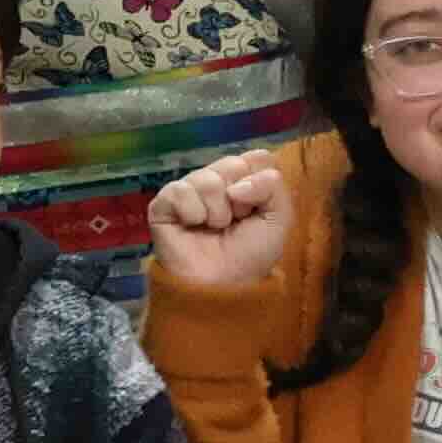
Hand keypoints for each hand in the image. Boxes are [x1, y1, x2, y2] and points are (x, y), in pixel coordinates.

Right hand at [147, 151, 295, 293]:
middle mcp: (215, 181)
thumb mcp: (278, 219)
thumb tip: (238, 184)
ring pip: (207, 177)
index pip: (256, 157)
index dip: (260, 183)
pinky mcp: (163, 204)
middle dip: (239, 198)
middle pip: (233, 163)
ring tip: (214, 228)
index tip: (256, 209)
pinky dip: (192, 212)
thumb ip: (272, 187)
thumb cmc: (251, 254)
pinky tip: (192, 226)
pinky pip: (179, 190)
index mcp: (242, 181)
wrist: (222, 285)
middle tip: (234, 222)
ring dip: (217, 210)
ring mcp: (188, 191)